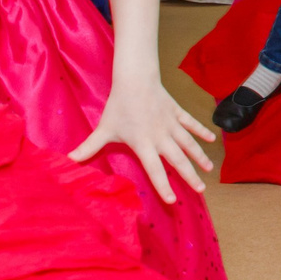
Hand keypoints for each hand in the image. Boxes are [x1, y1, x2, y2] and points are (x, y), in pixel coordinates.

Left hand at [70, 70, 214, 203]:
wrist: (135, 79)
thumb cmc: (118, 106)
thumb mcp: (104, 129)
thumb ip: (89, 147)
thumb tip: (68, 161)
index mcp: (144, 143)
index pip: (155, 169)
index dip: (163, 185)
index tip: (172, 200)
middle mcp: (161, 137)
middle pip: (178, 159)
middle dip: (189, 176)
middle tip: (201, 190)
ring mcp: (171, 124)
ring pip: (188, 144)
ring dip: (199, 157)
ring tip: (209, 170)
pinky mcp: (177, 113)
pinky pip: (191, 124)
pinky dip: (201, 131)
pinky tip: (212, 139)